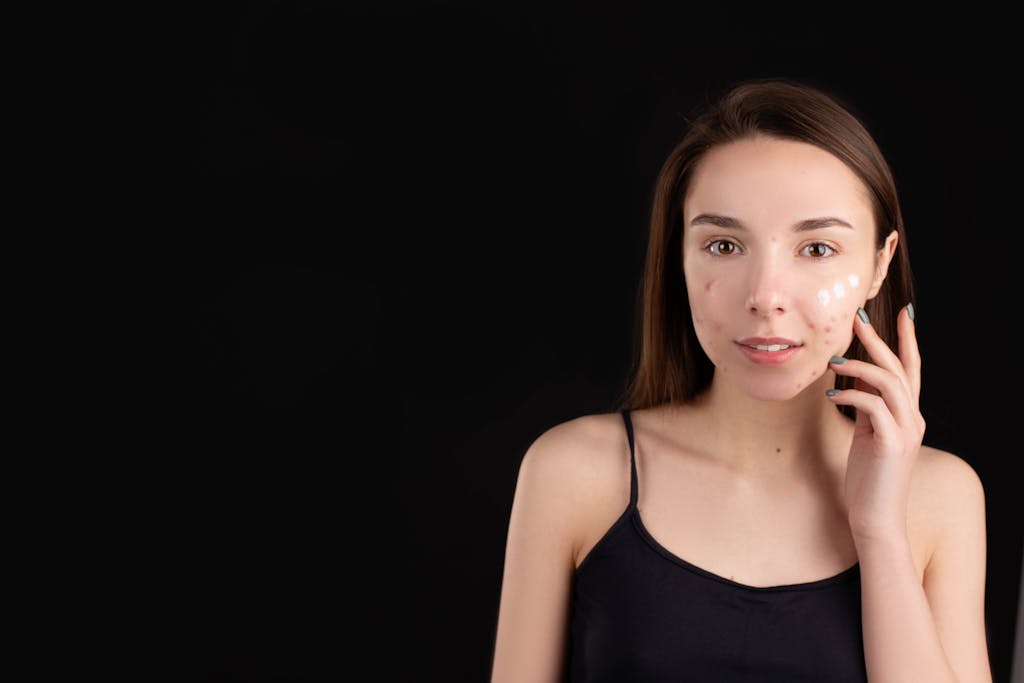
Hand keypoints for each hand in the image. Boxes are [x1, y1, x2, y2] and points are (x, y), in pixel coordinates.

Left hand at [826, 304, 923, 542]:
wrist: (874, 517)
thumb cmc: (867, 478)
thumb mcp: (867, 434)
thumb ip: (867, 406)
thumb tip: (854, 376)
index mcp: (908, 415)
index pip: (912, 369)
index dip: (907, 340)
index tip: (903, 312)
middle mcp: (913, 419)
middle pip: (901, 368)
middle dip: (879, 340)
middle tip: (858, 317)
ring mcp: (906, 431)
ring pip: (889, 383)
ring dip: (859, 367)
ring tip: (832, 362)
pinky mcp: (893, 443)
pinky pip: (873, 407)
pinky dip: (851, 396)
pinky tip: (830, 395)